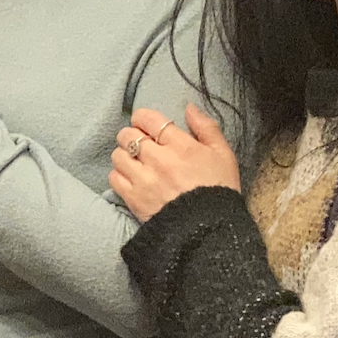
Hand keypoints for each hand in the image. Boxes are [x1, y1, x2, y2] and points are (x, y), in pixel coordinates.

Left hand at [108, 105, 239, 222]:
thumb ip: (206, 128)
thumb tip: (188, 107)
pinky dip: (119, 175)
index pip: (149, 119)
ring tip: (135, 162)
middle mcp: (159, 160)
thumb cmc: (219, 189)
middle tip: (140, 144)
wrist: (209, 229)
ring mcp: (144, 180)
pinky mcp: (134, 199)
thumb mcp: (223, 155)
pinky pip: (114, 178)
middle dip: (132, 135)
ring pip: (118, 155)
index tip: (145, 124)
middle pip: (128, 135)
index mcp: (181, 146)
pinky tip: (131, 178)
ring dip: (124, 155)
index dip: (142, 118)